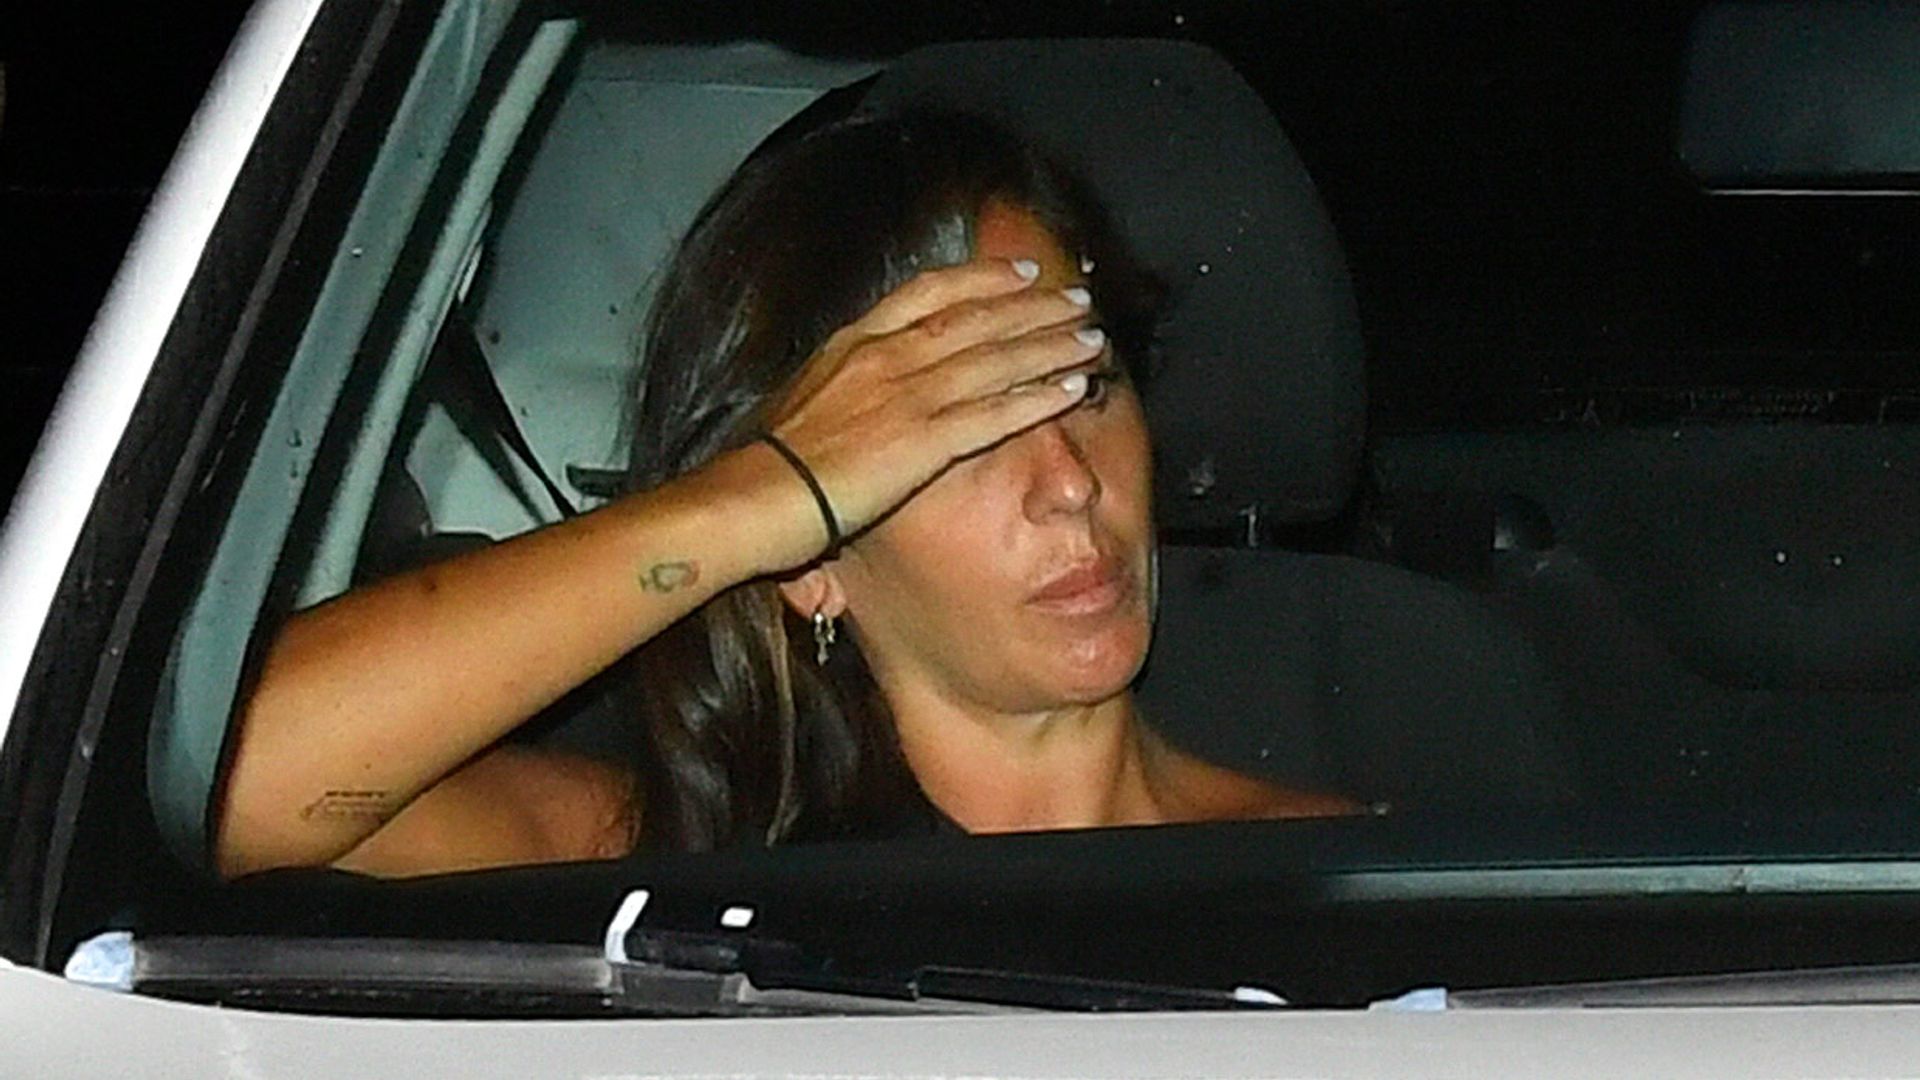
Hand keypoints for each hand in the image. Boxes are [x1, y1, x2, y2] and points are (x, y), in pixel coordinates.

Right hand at [766, 258, 1105, 547]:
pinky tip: (1073, 389)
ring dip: (1050, 346)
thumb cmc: (767, 464)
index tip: (1020, 272)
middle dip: (1034, 307)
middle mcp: (887, 357)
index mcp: (854, 343)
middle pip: (976, 319)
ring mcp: (908, 396)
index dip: (982, 280)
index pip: (929, 294)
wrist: (756, 495)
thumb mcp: (801, 404)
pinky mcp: (925, 441)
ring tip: (1092, 338)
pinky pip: (995, 413)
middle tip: (1078, 299)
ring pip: (996, 359)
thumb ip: (839, 389)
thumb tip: (851, 394)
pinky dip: (1038, 397)